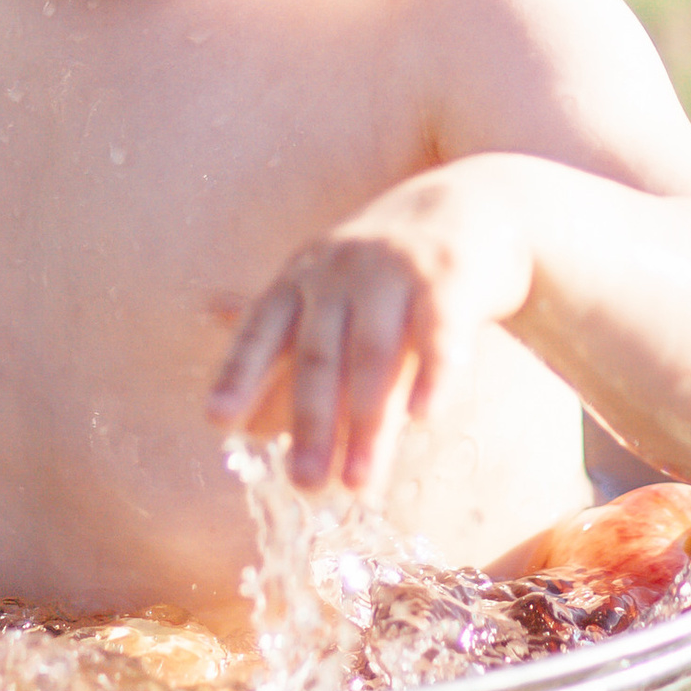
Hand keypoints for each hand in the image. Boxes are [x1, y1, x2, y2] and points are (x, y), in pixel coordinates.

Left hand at [208, 165, 534, 492]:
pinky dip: (432, 376)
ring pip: (373, 355)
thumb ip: (279, 348)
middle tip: (304, 485)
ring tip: (359, 485)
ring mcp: (393, 272)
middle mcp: (338, 272)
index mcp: (299, 280)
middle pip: (318, 356)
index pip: (261, 332)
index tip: (217, 420)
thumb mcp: (322, 290)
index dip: (239, 374)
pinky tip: (425, 419)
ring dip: (367, 424)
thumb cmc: (384, 269)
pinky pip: (438, 332)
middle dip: (310, 424)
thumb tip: (222, 414)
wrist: (473, 205)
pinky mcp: (450, 279)